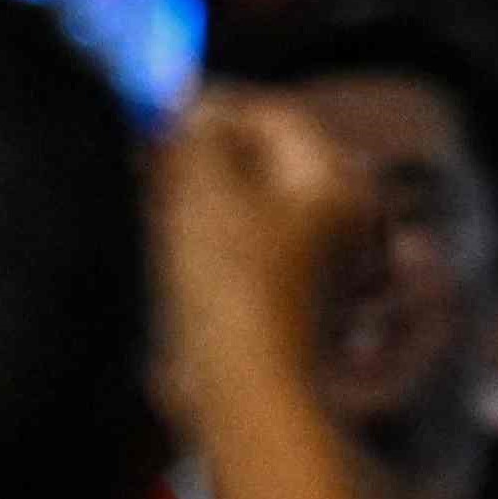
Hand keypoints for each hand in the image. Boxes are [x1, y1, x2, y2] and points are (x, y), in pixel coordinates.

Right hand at [155, 82, 363, 435]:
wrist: (245, 394)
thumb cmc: (233, 286)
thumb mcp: (202, 186)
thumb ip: (195, 130)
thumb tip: (190, 104)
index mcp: (337, 178)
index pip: (273, 113)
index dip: (212, 105)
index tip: (159, 108)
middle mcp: (345, 216)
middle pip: (266, 159)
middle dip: (206, 149)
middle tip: (152, 147)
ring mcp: (324, 263)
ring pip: (255, 202)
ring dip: (204, 189)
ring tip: (153, 187)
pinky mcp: (294, 302)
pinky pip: (251, 245)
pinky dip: (214, 232)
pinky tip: (173, 237)